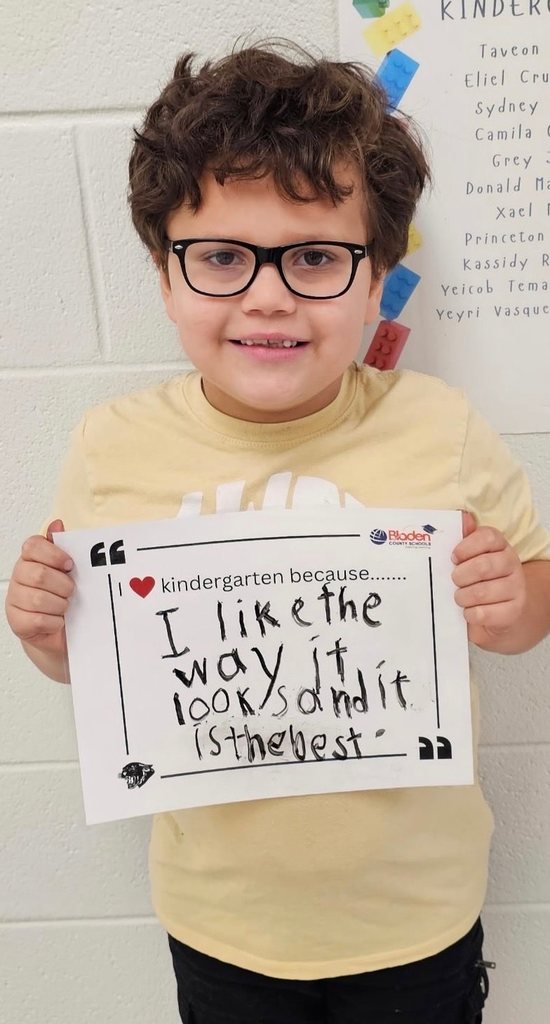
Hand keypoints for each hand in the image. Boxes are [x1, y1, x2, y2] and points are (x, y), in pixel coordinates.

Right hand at [5, 520, 73, 658]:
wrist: (61, 632)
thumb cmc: (64, 597)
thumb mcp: (68, 571)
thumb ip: (63, 547)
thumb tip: (57, 524)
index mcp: (30, 560)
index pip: (32, 546)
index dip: (54, 554)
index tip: (70, 564)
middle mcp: (19, 577)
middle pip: (38, 574)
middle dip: (62, 585)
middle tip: (71, 591)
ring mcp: (15, 600)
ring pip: (39, 599)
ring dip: (60, 605)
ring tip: (65, 607)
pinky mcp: (17, 622)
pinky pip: (38, 619)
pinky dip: (54, 621)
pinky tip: (57, 620)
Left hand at [451, 512, 526, 647]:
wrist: (500, 610)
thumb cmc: (478, 579)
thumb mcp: (470, 557)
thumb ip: (463, 536)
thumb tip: (462, 516)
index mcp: (500, 546)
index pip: (488, 537)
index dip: (467, 547)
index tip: (454, 557)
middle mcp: (512, 564)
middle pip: (484, 566)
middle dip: (460, 576)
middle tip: (454, 580)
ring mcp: (516, 588)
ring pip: (482, 592)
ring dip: (462, 597)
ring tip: (459, 597)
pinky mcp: (513, 611)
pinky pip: (485, 613)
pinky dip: (470, 614)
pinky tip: (469, 611)